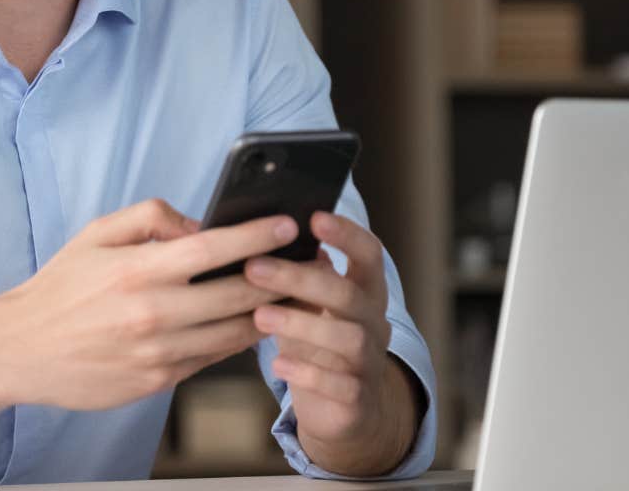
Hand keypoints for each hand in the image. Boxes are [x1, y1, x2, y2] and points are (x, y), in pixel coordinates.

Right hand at [0, 199, 296, 411]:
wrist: (21, 349)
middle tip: (307, 262)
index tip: (287, 225)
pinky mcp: (157, 381)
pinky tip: (251, 324)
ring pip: (233, 333)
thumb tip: (198, 224)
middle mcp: (153, 313)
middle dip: (278, 276)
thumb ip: (150, 218)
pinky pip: (212, 358)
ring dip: (268, 313)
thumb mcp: (96, 234)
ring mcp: (158, 353)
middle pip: (236, 295)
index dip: (255, 235)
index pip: (212, 249)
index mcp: (138, 270)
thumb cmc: (60, 287)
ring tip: (293, 294)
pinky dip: (236, 341)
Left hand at [244, 210, 415, 474]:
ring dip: (301, 323)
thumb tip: (262, 236)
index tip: (313, 217)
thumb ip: (296, 278)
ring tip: (260, 315)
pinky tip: (279, 363)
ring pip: (347, 338)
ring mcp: (370, 362)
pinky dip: (308, 372)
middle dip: (300, 278)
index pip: (369, 254)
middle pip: (348, 294)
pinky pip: (339, 384)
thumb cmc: (318, 346)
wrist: (344, 412)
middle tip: (254, 267)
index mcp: (365, 292)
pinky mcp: (358, 398)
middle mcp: (374, 322)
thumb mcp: (308, 308)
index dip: (346, 234)